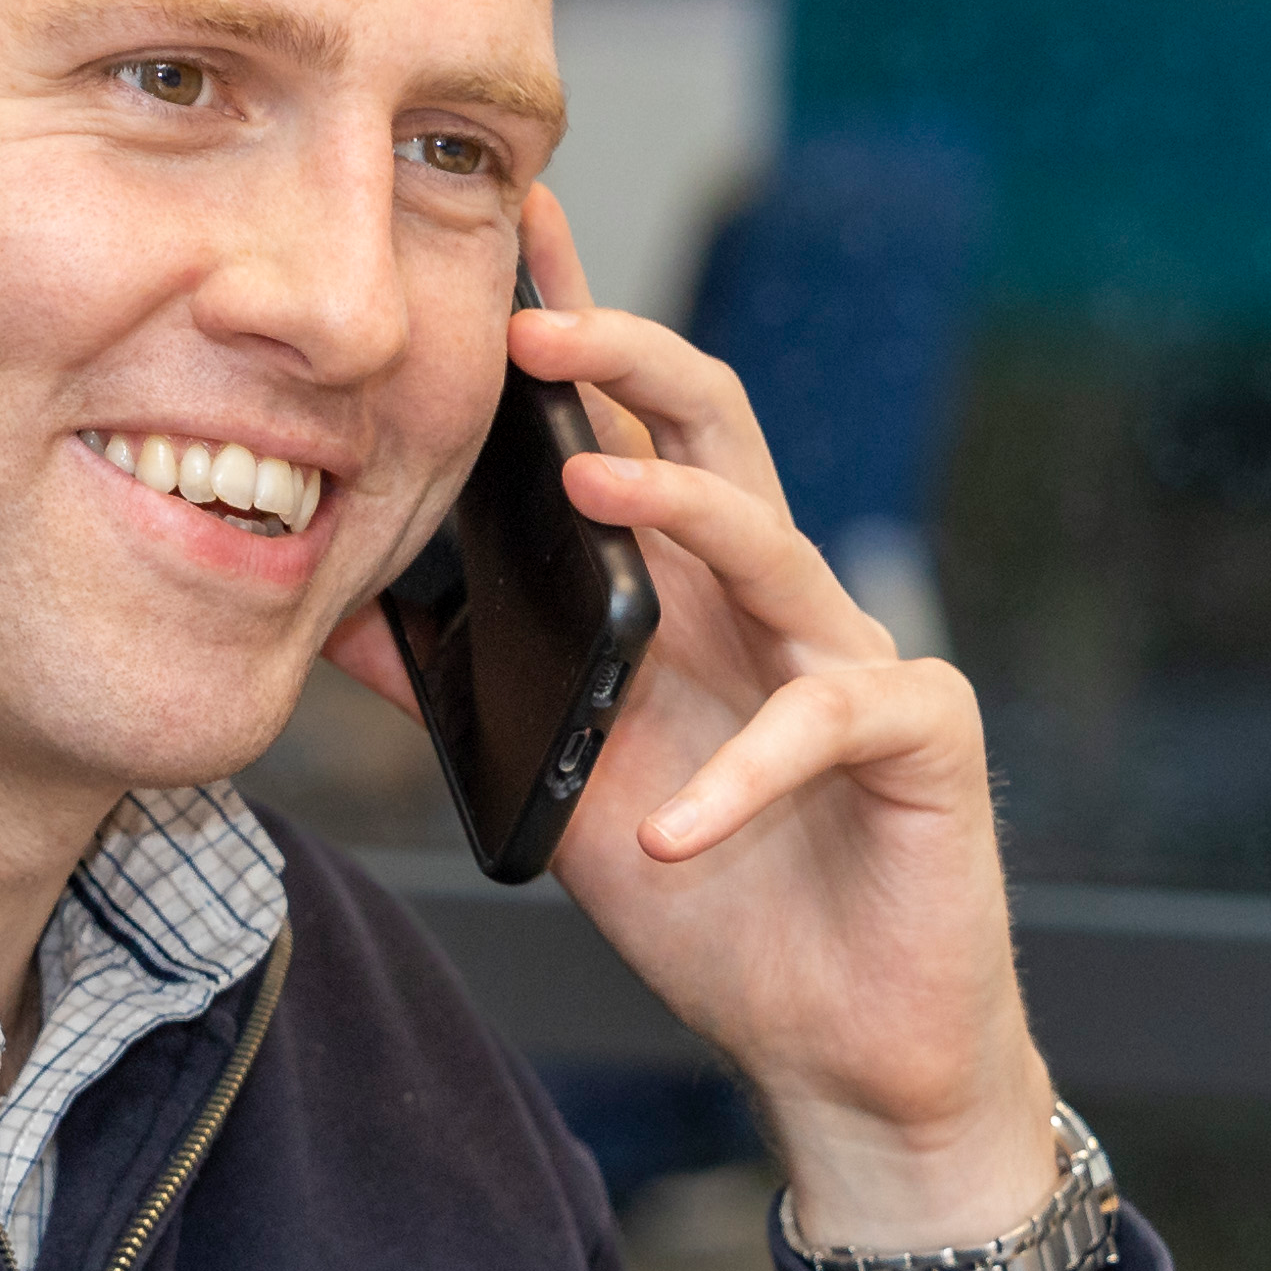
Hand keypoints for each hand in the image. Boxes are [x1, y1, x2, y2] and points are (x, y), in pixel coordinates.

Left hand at [322, 183, 1062, 1260]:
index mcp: (688, 596)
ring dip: (675, 509)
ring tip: (588, 487)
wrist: (845, 1046)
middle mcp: (773, 601)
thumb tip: (351, 610)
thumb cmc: (724, 909)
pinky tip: (669, 831)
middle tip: (529, 322)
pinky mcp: (919, 734)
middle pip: (714, 430)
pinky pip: (822, 725)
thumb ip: (476, 694)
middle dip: (626, 357)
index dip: (576, 326)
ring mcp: (854, 658)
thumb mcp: (564, 789)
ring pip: (771, 539)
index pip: (627, 428)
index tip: (506, 224)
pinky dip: (737, 780)